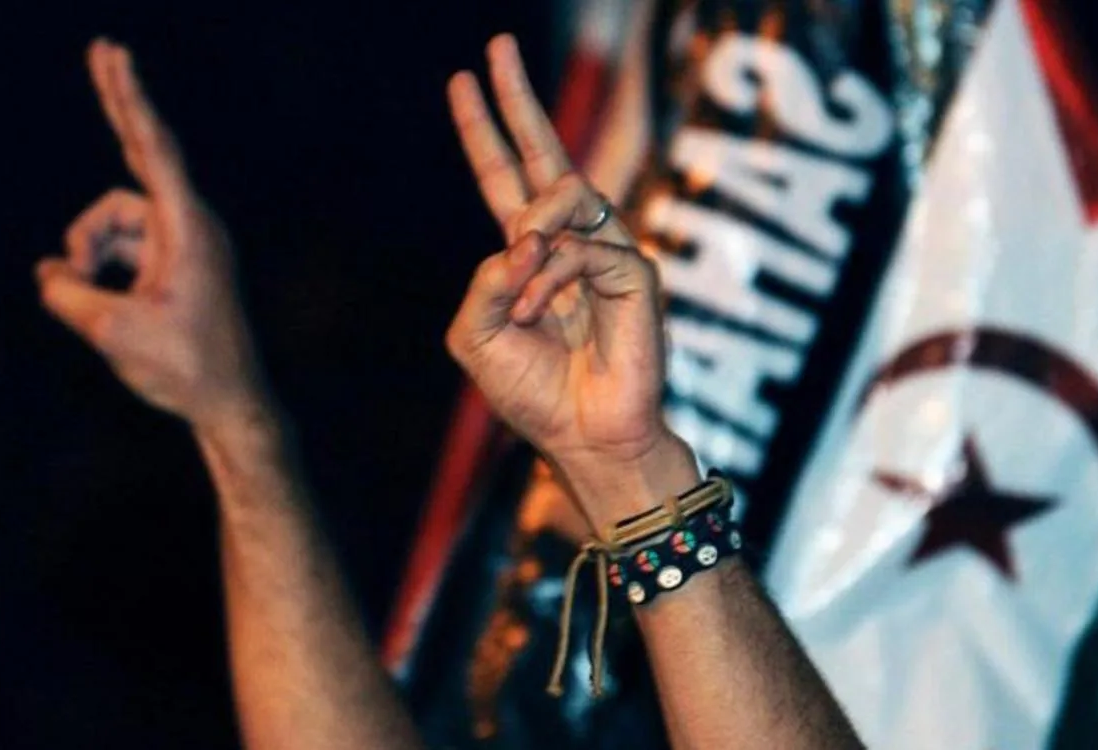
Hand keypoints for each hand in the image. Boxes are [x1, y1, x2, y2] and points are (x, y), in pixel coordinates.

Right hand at [36, 40, 267, 432]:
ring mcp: (186, 244)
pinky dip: (102, 266)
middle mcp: (191, 226)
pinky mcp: (177, 264)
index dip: (128, 100)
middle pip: (142, 154)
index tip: (114, 55)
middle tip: (105, 47)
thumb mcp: (113, 333)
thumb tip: (50, 274)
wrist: (230, 402)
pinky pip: (126, 246)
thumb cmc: (185, 369)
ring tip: (84, 295)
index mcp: (188, 230)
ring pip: (116, 220)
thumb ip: (70, 295)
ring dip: (88, 249)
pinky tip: (89, 298)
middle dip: (119, 107)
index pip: (152, 150)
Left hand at [446, 35, 696, 532]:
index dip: (483, 132)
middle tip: (499, 45)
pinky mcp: (636, 274)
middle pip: (545, 154)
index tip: (461, 82)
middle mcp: (567, 245)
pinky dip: (557, 277)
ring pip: (565, 196)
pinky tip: (548, 310)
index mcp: (528, 256)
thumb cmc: (534, 394)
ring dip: (531, 236)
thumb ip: (483, 283)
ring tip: (525, 290)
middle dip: (520, 99)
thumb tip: (515, 241)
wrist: (584, 438)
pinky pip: (588, 247)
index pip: (503, 179)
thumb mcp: (478, 337)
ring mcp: (605, 254)